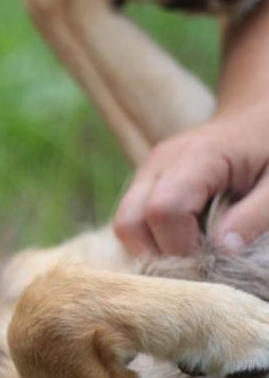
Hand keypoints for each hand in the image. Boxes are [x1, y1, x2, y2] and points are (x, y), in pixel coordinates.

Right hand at [114, 103, 268, 255]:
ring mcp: (147, 171)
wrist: (254, 116)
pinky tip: (183, 238)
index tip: (211, 258)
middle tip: (196, 261)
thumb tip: (223, 250)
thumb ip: (254, 217)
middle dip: (157, 253)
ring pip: (124, 225)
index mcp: (198, 156)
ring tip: (191, 250)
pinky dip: (150, 239)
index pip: (163, 210)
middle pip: (128, 222)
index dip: (181, 245)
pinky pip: (131, 220)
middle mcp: (160, 162)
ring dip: (152, 248)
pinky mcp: (144, 182)